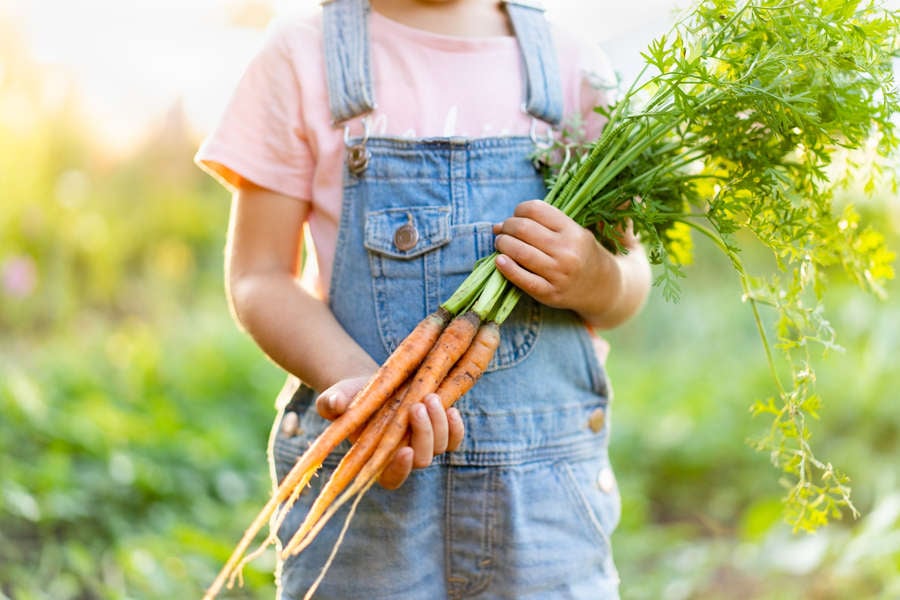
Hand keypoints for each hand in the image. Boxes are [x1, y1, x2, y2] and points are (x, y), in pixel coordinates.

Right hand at [315, 377, 464, 489]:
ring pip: (441, 446)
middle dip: (423, 434)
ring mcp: (424, 444)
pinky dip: (456, 427)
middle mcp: (403, 456)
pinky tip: (450, 408)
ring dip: (439, 424)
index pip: (391, 478)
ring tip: (429, 397)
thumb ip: (331, 403)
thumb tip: (334, 403)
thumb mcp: (337, 397)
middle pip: (422, 459)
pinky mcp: (439, 429)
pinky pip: (454, 438)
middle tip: (416, 406)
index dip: (400, 470)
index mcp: (376, 459)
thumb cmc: (349, 397)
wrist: (372, 383)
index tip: (404, 451)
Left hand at [493, 200, 614, 311]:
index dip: (519, 210)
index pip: (536, 210)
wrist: (602, 288)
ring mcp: (558, 273)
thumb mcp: (574, 233)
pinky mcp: (549, 293)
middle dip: (507, 227)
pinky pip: (522, 278)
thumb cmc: (582, 255)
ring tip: (501, 244)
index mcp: (573, 231)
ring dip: (503, 244)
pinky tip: (499, 261)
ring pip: (519, 252)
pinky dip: (507, 268)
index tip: (516, 216)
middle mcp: (566, 251)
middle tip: (503, 231)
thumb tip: (499, 225)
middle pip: (523, 229)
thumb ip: (543, 225)